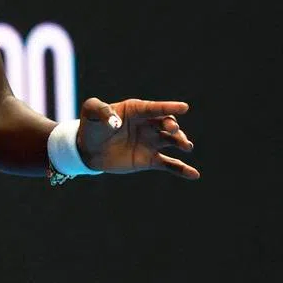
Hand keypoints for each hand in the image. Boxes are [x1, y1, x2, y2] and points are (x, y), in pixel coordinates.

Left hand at [77, 98, 199, 179]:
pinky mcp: (150, 159)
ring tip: (186, 146)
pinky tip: (194, 175)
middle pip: (166, 123)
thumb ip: (100, 110)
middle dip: (172, 125)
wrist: (88, 150)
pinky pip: (169, 164)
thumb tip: (115, 121)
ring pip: (172, 141)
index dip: (169, 107)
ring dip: (182, 141)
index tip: (185, 107)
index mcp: (136, 110)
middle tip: (172, 129)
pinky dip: (182, 169)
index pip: (155, 108)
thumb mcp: (91, 111)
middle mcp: (148, 124)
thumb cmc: (91, 126)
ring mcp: (151, 142)